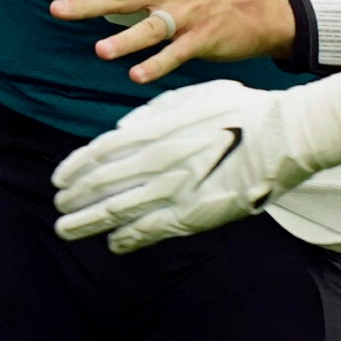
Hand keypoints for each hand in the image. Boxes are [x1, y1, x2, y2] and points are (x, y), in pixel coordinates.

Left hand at [47, 0, 294, 83]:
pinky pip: (176, 53)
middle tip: (59, 9)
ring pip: (151, 28)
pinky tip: (137, 75)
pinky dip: (157, 65)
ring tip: (101, 51)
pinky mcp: (203, 38)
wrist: (259, 8)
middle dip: (90, 4)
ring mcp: (187, 15)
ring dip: (125, 40)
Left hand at [53, 81, 312, 252]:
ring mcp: (172, 192)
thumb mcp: (192, 97)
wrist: (282, 137)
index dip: (73, 169)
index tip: (58, 179)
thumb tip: (123, 129)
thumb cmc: (241, 111)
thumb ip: (153, 112)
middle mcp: (155, 163)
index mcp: (153, 131)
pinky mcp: (192, 216)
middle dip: (74, 198)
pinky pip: (150, 231)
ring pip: (116, 212)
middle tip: (59, 207)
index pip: (98, 154)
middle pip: (100, 186)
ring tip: (67, 229)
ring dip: (87, 222)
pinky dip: (127, 238)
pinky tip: (114, 243)